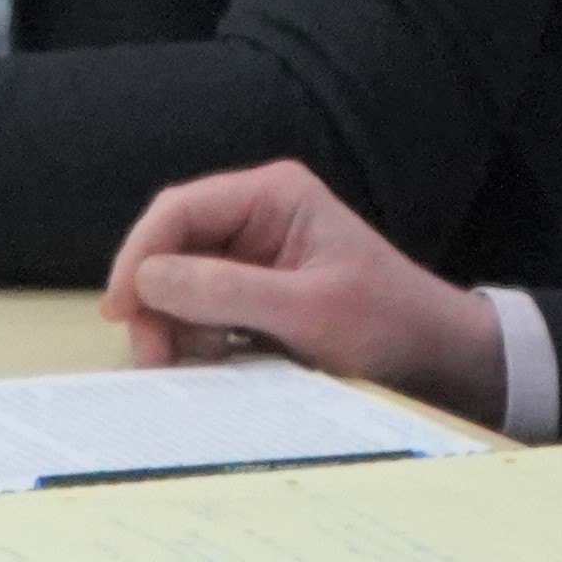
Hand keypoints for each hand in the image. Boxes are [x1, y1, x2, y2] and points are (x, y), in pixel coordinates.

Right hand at [99, 163, 507, 418]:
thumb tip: (146, 281)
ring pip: (181, 284)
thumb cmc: (388, 323)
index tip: (121, 311)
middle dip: (155, 300)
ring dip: (174, 326)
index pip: (180, 210)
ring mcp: (255, 257)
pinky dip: (196, 339)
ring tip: (189, 366)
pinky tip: (212, 364)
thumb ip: (226, 291)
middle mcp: (257, 217)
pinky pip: (204, 311)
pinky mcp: (256, 296)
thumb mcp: (307, 309)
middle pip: (172, 248)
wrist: (440, 360)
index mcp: (272, 195)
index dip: (140, 256)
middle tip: (153, 357)